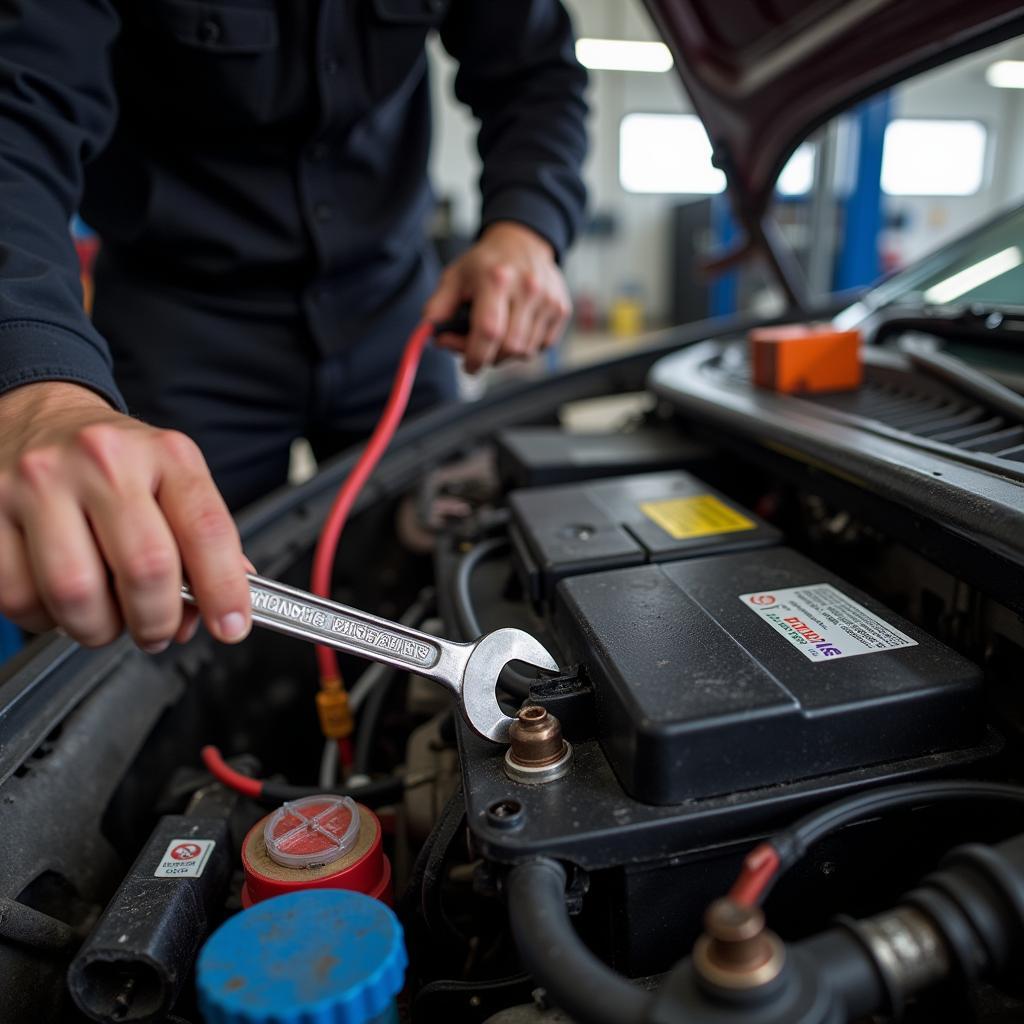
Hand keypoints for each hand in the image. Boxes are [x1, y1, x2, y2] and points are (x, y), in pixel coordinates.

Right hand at [0, 382, 251, 651]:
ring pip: (77, 594)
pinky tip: (61, 602)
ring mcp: (38, 484)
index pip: (207, 529)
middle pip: (145, 569)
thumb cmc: (113, 460)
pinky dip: (46, 619)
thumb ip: (202, 539)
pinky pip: (19, 596)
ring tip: (107, 619)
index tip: (231, 625)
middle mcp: (102, 461)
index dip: (224, 589)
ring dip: (100, 629)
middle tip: (157, 630)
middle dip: (157, 620)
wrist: (38, 414)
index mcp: (164, 454)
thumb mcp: (173, 478)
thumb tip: (222, 606)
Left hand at [423, 221, 571, 372]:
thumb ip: (438, 307)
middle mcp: (527, 288)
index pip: (488, 331)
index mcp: (496, 278)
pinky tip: (516, 328)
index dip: (475, 356)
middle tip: (478, 350)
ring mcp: (548, 299)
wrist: (523, 242)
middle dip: (490, 357)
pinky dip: (526, 346)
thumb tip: (431, 335)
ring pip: (526, 351)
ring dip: (506, 353)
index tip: (468, 366)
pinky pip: (542, 346)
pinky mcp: (561, 308)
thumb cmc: (486, 263)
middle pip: (509, 347)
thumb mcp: (454, 277)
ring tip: (497, 335)